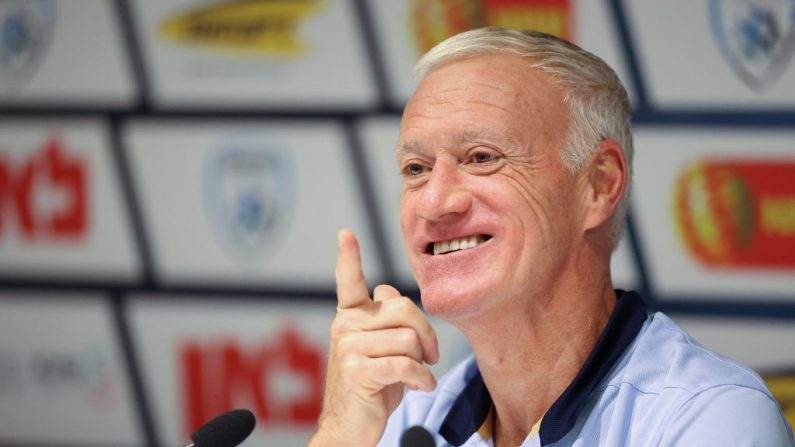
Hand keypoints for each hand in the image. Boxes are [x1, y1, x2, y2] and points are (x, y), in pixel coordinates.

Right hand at [309, 229, 438, 446]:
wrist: (350, 429)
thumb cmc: (371, 388)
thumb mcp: (380, 350)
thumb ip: (386, 320)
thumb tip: (390, 290)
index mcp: (350, 317)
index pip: (349, 282)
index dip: (348, 257)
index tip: (346, 234)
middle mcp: (345, 326)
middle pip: (404, 309)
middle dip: (426, 333)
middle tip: (430, 355)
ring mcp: (349, 347)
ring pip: (408, 338)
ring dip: (423, 362)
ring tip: (419, 375)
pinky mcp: (358, 371)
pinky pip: (405, 364)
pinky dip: (421, 378)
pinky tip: (421, 386)